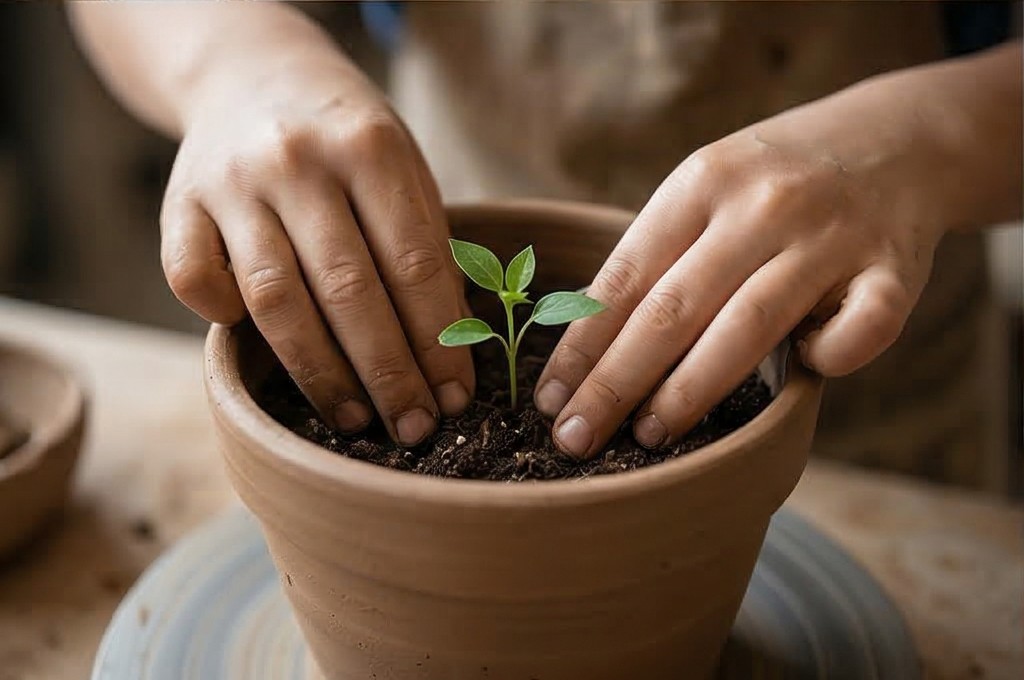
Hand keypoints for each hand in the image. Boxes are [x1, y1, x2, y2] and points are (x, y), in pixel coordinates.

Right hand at [160, 51, 471, 444]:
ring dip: (319, 374)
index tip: (456, 399)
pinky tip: (263, 353)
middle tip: (413, 429)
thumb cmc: (346, 140)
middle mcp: (296, 161)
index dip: (439, 342)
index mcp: (368, 146)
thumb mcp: (402, 170)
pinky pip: (192, 279)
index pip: (413, 264)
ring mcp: (231, 182)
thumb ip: (424, 246)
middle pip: (347, 291)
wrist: (252, 75)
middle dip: (388, 374)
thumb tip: (451, 351)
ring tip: (355, 421)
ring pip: (274, 299)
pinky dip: (223, 320)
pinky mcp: (177, 203)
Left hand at [534, 78, 955, 457]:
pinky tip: (805, 370)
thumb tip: (587, 347)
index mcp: (701, 183)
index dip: (582, 345)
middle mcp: (761, 206)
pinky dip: (828, 358)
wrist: (896, 138)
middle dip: (614, 384)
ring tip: (649, 437)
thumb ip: (660, 253)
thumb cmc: (775, 181)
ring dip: (690, 391)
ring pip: (748, 327)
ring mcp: (830, 236)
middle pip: (672, 310)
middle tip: (575, 439)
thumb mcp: (707, 187)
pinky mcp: (895, 269)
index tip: (548, 400)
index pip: (624, 277)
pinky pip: (860, 330)